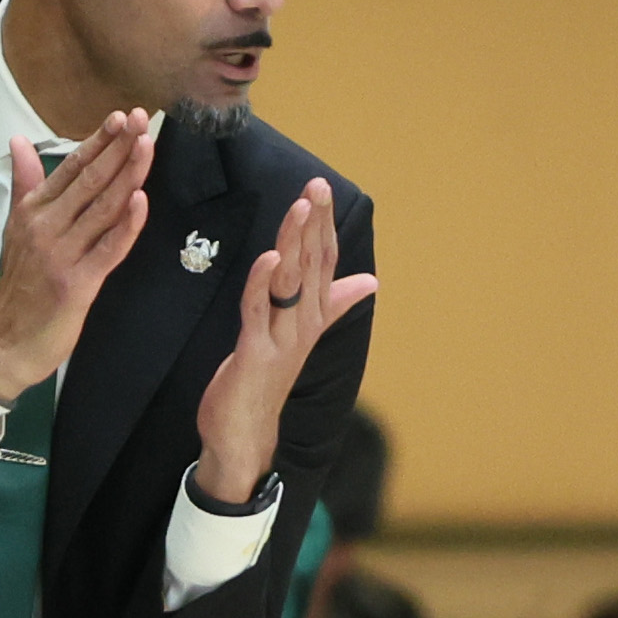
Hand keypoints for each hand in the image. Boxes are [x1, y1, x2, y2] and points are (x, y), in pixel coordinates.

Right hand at [0, 108, 152, 419]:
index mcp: (33, 211)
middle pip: (89, 180)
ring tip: (146, 145)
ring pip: (102, 207)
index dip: (97, 141)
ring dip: (127, 174)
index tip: (119, 116)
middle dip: (118, 147)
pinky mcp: (78, 282)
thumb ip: (25, 183)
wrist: (7, 341)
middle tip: (140, 119)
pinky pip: (108, 248)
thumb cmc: (19, 285)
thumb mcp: (16, 228)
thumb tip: (19, 141)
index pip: (70, 167)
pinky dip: (126, 224)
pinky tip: (140, 200)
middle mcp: (46, 227)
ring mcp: (62, 254)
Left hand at [194, 178, 377, 501]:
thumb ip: (333, 303)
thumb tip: (370, 280)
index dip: (323, 224)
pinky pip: (259, 312)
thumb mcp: (301, 335)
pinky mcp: (256, 353)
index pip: (323, 261)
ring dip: (295, 244)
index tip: (321, 188)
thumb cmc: (267, 378)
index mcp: (312, 315)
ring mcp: (282, 338)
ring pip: (291, 282)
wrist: (246, 433)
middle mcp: (303, 323)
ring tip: (299, 208)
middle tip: (317, 184)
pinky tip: (268, 258)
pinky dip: (263, 284)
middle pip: (312, 265)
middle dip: (314, 223)